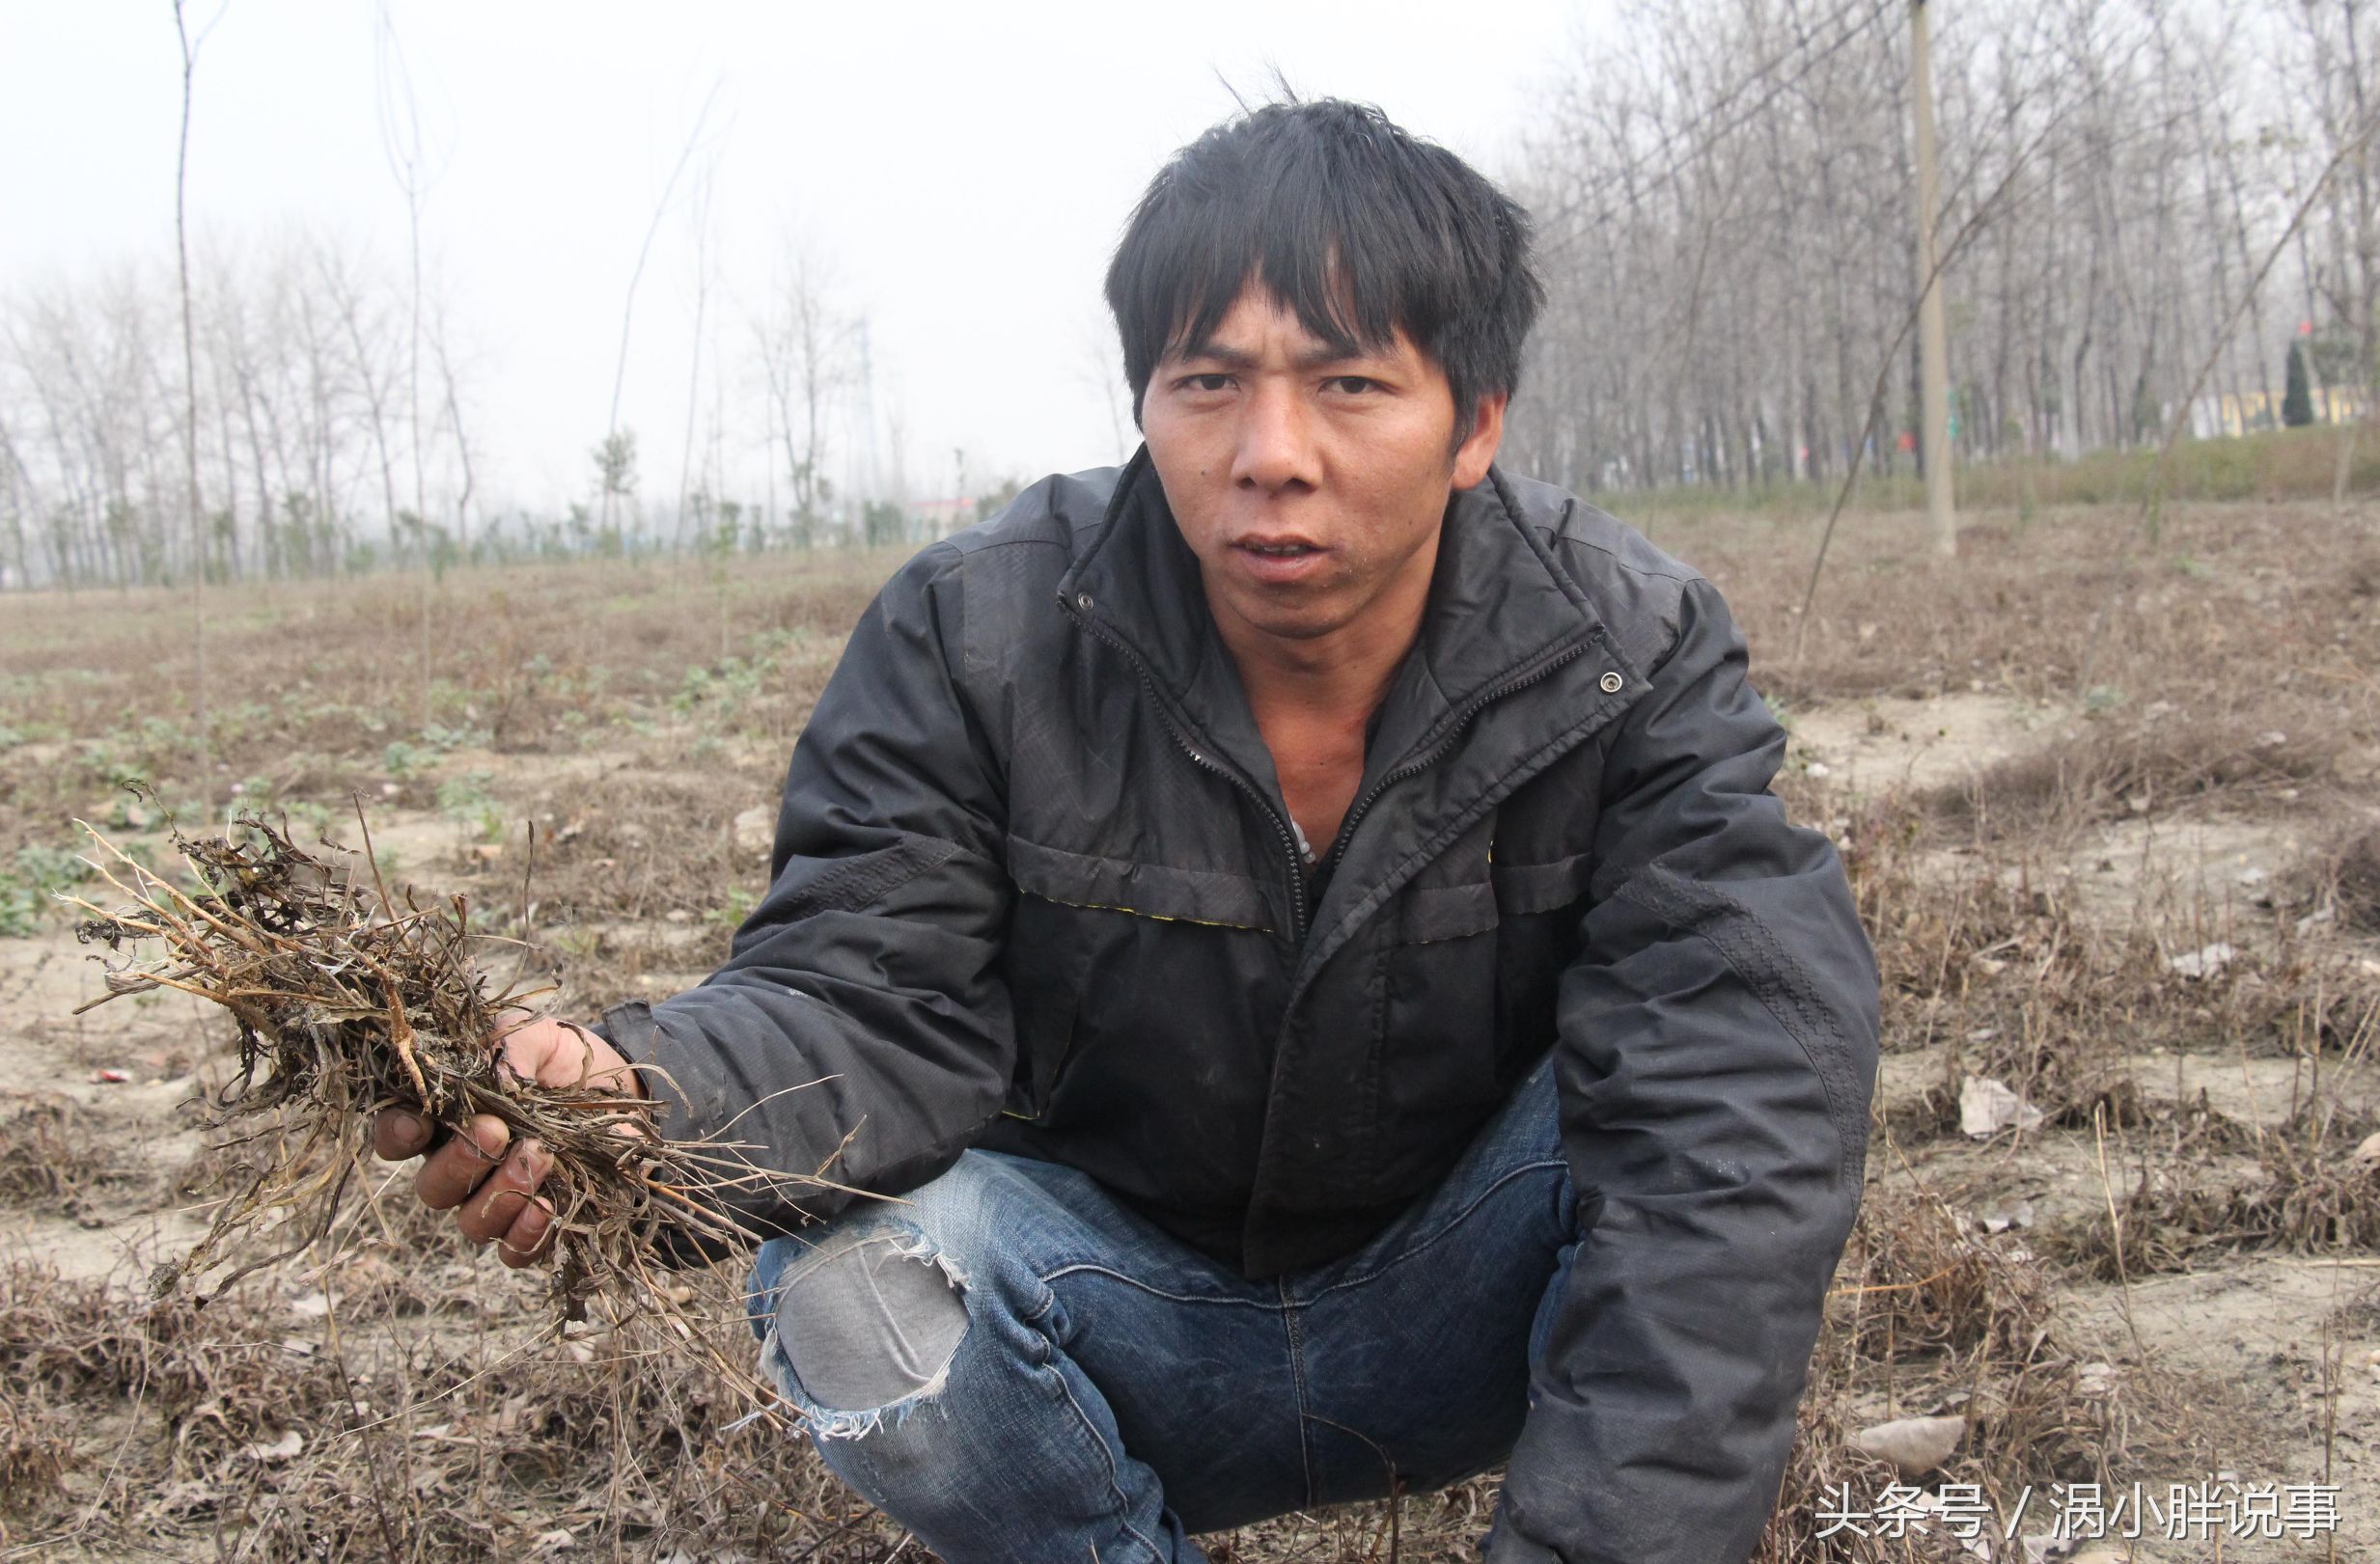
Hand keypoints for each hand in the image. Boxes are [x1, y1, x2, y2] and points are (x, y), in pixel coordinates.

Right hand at [371, 1014, 645, 1268]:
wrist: (621, 1088)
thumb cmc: (561, 1060)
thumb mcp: (534, 1034)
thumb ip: (507, 1047)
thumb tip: (497, 1078)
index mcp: (446, 1118)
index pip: (397, 1136)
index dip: (397, 1135)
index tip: (420, 1125)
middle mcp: (462, 1166)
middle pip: (433, 1187)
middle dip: (460, 1162)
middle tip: (496, 1132)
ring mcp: (497, 1201)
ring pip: (472, 1222)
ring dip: (501, 1194)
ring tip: (541, 1156)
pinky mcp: (537, 1226)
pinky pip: (514, 1251)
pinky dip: (526, 1234)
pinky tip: (546, 1206)